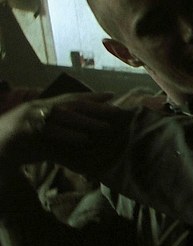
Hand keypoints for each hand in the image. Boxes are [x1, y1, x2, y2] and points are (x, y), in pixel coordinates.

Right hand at [0, 92, 116, 167]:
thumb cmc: (21, 146)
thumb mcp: (47, 142)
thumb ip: (65, 142)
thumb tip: (88, 148)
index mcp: (45, 107)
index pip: (71, 98)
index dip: (91, 96)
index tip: (112, 95)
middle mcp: (39, 107)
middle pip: (71, 104)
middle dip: (95, 107)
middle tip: (117, 111)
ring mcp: (31, 116)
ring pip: (63, 115)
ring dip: (86, 121)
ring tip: (106, 127)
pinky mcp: (25, 129)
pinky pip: (50, 130)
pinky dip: (68, 135)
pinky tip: (83, 139)